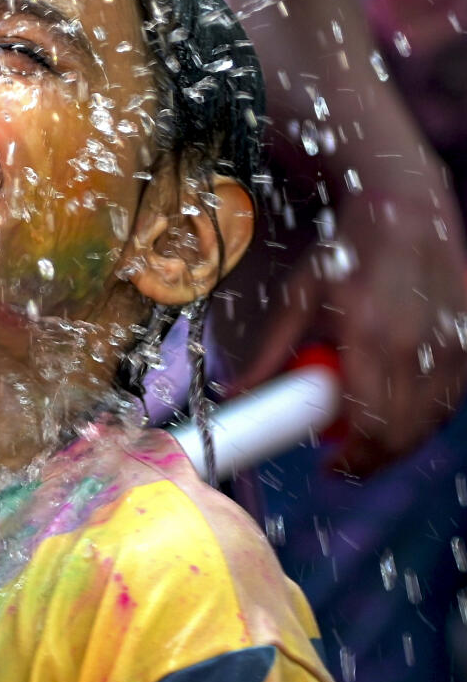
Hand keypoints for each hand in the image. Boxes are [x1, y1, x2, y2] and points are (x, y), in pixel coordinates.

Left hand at [234, 176, 466, 472]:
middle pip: (401, 433)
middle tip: (345, 464)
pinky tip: (397, 414)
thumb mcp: (299, 296)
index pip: (368, 422)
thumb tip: (235, 392)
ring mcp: (451, 345)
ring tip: (366, 443)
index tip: (331, 469)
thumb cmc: (346, 251)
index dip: (352, 458)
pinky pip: (449, 401)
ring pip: (429, 423)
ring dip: (398, 443)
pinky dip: (424, 418)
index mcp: (369, 333)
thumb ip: (270, 351)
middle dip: (372, 460)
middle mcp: (417, 343)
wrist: (406, 212)